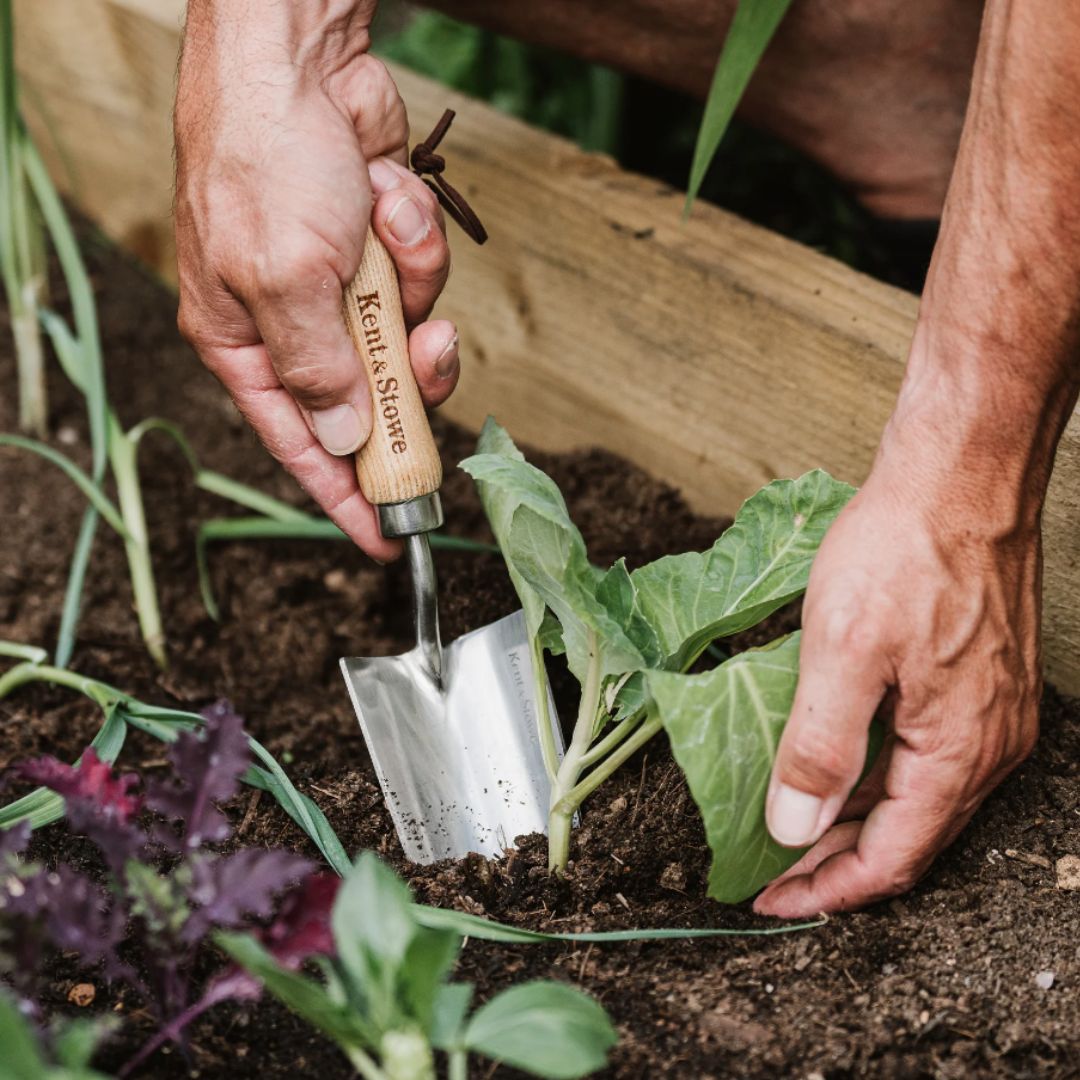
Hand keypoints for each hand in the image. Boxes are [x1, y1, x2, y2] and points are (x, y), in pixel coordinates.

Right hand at [175, 1, 456, 559]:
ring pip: (409, 337)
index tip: (387, 537)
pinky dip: (415, 240)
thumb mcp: (282, 278)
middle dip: (405, 375)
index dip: (345, 494)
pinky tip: (389, 197)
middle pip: (373, 398)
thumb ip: (318, 368)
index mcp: (246, 344)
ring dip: (409, 286)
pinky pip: (421, 278)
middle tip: (421, 351)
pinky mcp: (381, 251)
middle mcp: (295, 323)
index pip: (301, 445)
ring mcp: (343, 287)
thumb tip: (343, 436)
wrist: (301, 59)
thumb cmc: (263, 161)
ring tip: (380, 230)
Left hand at [754, 394, 1042, 915]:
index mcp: (959, 752)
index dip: (826, 892)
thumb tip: (795, 830)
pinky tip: (831, 760)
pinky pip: (923, 753)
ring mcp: (988, 712)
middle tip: (769, 869)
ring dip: (852, 817)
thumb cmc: (907, 550)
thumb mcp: (842, 651)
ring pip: (913, 796)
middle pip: (905, 837)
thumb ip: (820, 748)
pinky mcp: (975, 680)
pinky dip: (873, 772)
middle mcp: (987, 744)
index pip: (891, 861)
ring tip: (789, 822)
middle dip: (834, 860)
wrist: (960, 476)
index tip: (770, 902)